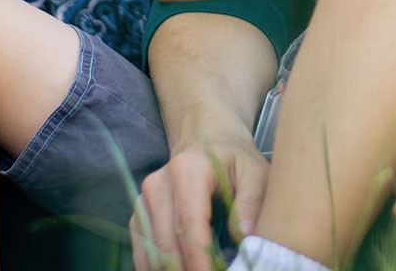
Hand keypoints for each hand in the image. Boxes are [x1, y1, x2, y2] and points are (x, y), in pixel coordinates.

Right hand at [131, 132, 268, 270]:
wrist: (206, 137)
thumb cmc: (234, 158)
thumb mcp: (255, 172)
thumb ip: (252, 203)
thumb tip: (246, 237)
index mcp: (187, 171)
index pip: (189, 224)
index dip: (198, 259)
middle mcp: (157, 185)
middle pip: (166, 243)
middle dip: (184, 269)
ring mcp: (144, 201)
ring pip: (151, 251)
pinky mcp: (140, 215)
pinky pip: (142, 250)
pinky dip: (157, 268)